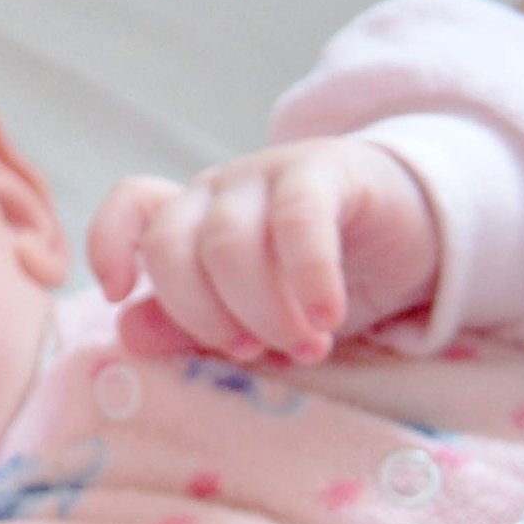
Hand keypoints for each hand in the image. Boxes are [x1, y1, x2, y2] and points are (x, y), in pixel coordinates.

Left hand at [86, 137, 438, 362]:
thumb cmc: (315, 283)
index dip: (109, 243)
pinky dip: (306, 277)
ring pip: (226, 242)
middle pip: (169, 246)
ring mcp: (266, 173)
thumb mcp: (248, 316)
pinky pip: (298, 222)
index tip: (118, 294)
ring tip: (301, 346)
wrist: (414, 236)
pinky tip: (326, 316)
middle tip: (248, 352)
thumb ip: (186, 326)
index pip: (129, 205)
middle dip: (201, 315)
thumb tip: (128, 332)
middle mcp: (215, 191)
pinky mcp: (325, 170)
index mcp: (186, 218)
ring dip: (258, 309)